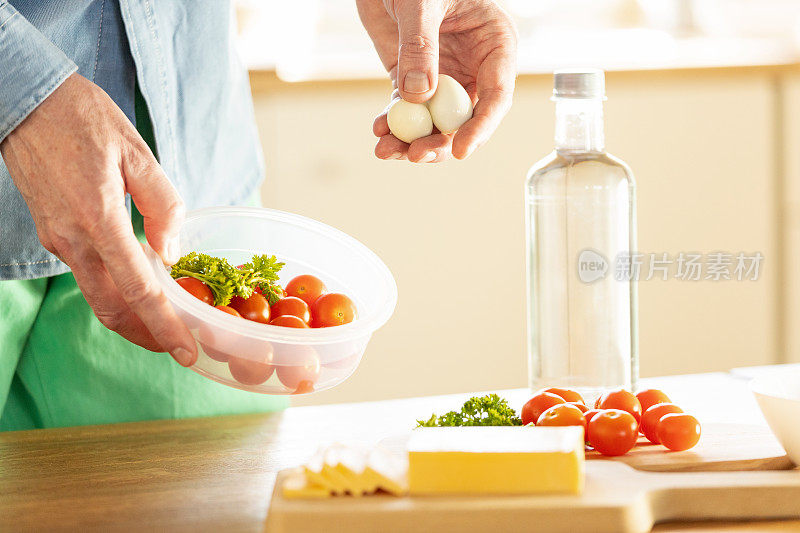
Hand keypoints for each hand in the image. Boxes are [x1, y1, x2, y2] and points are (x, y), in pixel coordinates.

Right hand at [1, 73, 196, 365]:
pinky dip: (117, 292)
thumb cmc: (83, 118)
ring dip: (132, 319)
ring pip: (98, 297)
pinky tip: (141, 287)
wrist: (25, 101)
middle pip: (112, 309)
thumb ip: (161, 204)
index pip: (138, 289)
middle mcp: (74, 239)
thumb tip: (172, 252)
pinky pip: (88, 275)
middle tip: (180, 348)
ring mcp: (59, 240)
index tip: (187, 352)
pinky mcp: (54, 235)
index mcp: (98, 217)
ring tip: (166, 325)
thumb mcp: (136, 152)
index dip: (165, 326)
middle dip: (148, 336)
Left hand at [357, 0, 516, 161]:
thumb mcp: (421, 2)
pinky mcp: (414, 80)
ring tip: (386, 150)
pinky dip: (393, 125)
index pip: (496, 95)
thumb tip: (419, 96)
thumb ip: (420, 45)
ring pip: (435, 123)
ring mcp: (443, 77)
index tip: (460, 150)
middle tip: (415, 155)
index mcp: (494, 44)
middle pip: (465, 119)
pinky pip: (407, 112)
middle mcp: (473, 67)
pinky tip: (378, 131)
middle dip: (440, 142)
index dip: (480, 126)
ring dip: (411, 141)